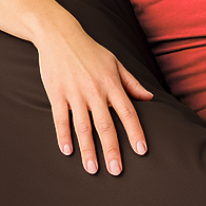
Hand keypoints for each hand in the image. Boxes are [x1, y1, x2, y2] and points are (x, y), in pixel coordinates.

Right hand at [35, 24, 153, 174]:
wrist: (59, 34)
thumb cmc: (90, 50)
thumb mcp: (115, 62)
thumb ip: (131, 83)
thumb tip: (149, 99)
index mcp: (112, 84)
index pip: (128, 112)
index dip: (135, 132)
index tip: (142, 150)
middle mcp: (95, 91)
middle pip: (106, 125)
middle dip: (112, 149)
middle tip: (116, 170)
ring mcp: (74, 93)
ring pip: (83, 127)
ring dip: (88, 149)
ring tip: (92, 169)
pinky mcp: (56, 94)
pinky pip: (60, 119)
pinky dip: (63, 136)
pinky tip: (68, 152)